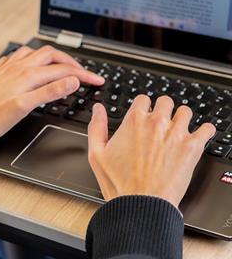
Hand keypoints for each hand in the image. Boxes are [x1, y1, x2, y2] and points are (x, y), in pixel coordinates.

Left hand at [0, 46, 104, 140]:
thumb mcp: (24, 107)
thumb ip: (49, 92)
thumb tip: (71, 80)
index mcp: (28, 75)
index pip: (64, 70)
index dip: (84, 74)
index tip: (97, 80)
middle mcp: (18, 67)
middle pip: (51, 55)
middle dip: (71, 61)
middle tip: (83, 72)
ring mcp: (7, 68)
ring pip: (34, 52)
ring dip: (51, 56)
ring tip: (60, 63)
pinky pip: (18, 56)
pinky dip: (31, 57)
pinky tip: (29, 63)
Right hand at [87, 95, 215, 207]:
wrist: (140, 205)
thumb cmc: (119, 183)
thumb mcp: (96, 154)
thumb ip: (96, 126)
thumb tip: (98, 109)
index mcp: (133, 121)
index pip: (143, 99)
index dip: (143, 107)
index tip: (144, 115)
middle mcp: (156, 123)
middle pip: (165, 101)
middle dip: (163, 109)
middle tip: (161, 122)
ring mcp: (176, 134)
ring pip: (186, 111)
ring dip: (182, 118)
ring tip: (179, 129)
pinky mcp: (192, 148)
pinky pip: (207, 129)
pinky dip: (205, 130)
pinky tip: (199, 136)